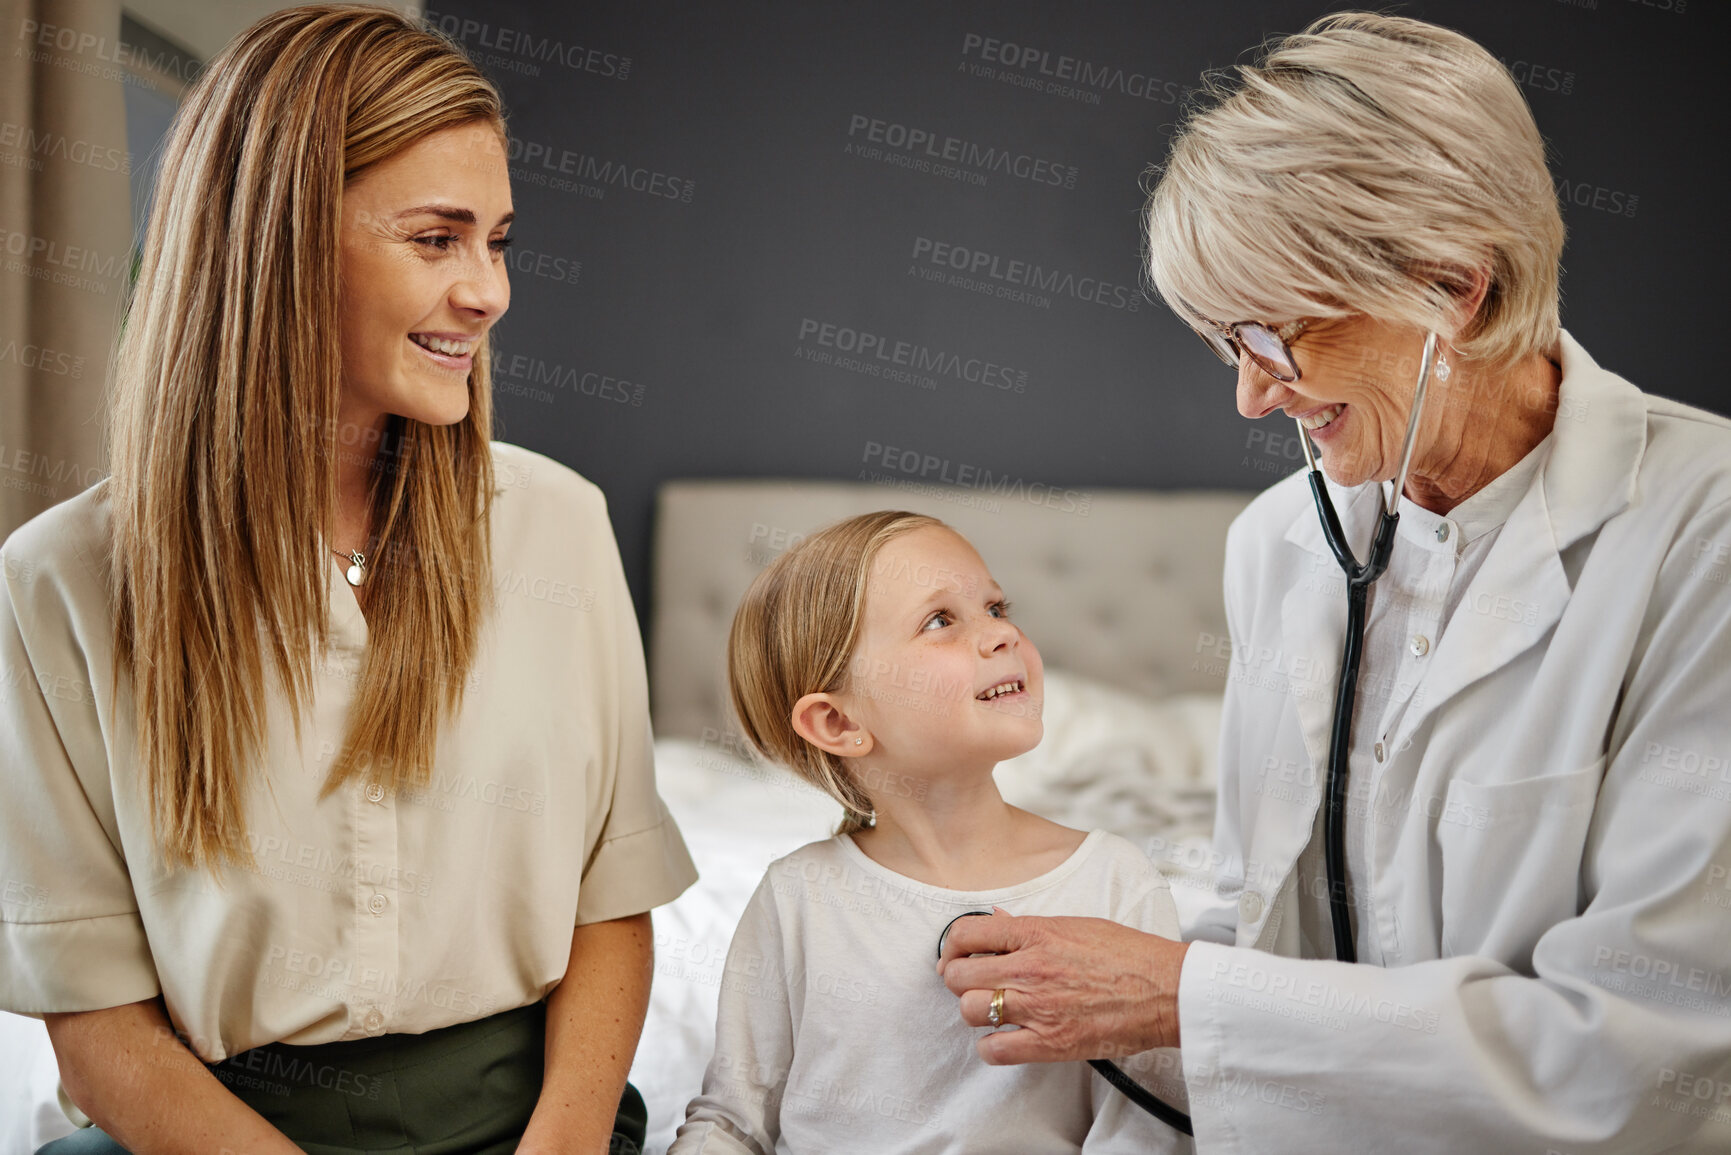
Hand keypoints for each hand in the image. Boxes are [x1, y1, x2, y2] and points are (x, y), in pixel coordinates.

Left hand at [936, 906, 1188, 1063]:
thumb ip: (1030, 925)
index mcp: (1036, 933)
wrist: (1166, 989)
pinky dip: (992, 1046)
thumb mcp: (1076, 924)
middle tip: (972, 983)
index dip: (951, 947)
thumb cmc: (1129, 955)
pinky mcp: (1050, 1043)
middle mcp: (1029, 968)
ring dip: (975, 1011)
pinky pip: (994, 1049)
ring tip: (992, 1009)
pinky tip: (1005, 1038)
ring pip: (969, 1010)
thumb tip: (996, 917)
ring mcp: (1037, 1007)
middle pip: (958, 975)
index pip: (966, 934)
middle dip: (959, 979)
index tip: (954, 956)